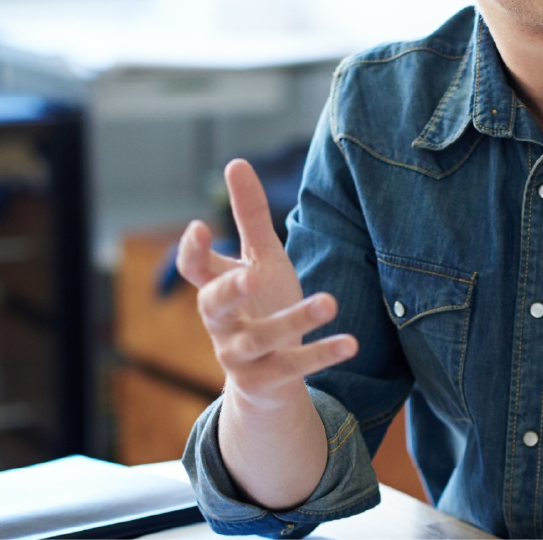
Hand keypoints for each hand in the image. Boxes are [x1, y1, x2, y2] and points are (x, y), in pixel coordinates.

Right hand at [173, 159, 356, 408]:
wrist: (267, 378)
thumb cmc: (261, 305)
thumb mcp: (260, 259)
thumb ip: (250, 216)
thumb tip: (235, 162)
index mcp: (215, 289)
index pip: (193, 269)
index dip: (192, 251)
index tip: (200, 227)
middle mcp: (220, 323)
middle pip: (214, 306)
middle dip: (231, 291)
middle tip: (252, 276)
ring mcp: (239, 356)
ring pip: (261, 338)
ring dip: (296, 320)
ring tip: (330, 301)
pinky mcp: (265, 381)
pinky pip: (292, 368)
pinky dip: (321, 355)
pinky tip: (350, 342)